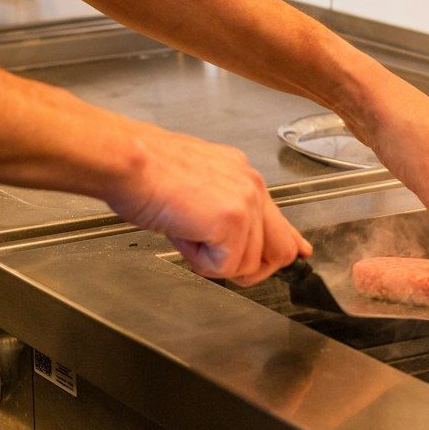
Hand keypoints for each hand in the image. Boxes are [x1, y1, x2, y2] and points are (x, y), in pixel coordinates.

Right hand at [105, 124, 311, 285]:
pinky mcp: (232, 222)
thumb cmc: (144, 171)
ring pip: (247, 264)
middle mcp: (251, 186)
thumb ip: (221, 209)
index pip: (278, 218)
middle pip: (280, 250)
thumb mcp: (193, 187)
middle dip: (251, 269)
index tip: (300, 253)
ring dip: (213, 261)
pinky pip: (226, 267)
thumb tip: (226, 235)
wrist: (128, 161)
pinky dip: (201, 262)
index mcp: (241, 176)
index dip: (290, 242)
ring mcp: (245, 203)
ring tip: (185, 231)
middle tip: (217, 262)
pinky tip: (183, 235)